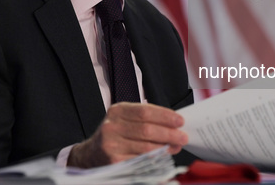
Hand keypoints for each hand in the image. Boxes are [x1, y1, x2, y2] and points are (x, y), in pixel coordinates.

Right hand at [67, 102, 187, 167]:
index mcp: (117, 111)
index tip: (180, 120)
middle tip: (183, 137)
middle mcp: (112, 126)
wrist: (91, 154)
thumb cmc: (115, 134)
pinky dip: (155, 160)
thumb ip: (145, 118)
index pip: (145, 111)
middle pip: (147, 130)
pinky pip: (141, 161)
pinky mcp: (114, 162)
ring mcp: (111, 145)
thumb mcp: (125, 119)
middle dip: (169, 134)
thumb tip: (174, 123)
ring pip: (146, 147)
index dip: (165, 116)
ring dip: (165, 148)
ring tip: (176, 146)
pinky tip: (163, 157)